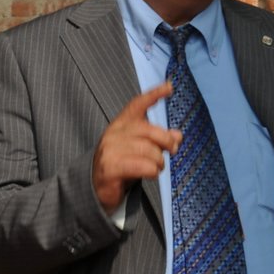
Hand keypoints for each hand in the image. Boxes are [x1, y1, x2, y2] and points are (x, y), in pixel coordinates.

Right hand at [91, 82, 179, 210]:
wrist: (96, 188)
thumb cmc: (122, 165)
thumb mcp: (141, 149)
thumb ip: (158, 140)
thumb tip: (177, 135)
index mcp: (121, 124)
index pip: (137, 104)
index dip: (154, 94)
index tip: (170, 86)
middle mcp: (114, 133)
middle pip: (150, 130)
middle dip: (166, 142)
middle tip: (173, 151)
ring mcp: (111, 149)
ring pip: (149, 150)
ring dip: (159, 162)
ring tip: (157, 167)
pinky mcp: (111, 167)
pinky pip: (144, 166)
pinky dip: (153, 171)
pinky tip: (150, 174)